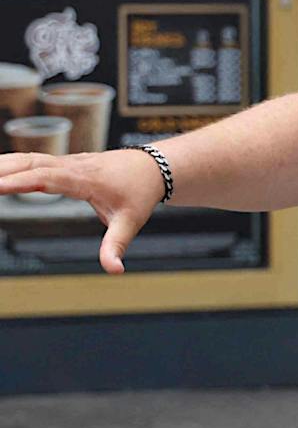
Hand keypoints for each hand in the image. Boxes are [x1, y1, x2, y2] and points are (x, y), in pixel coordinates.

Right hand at [0, 147, 164, 272]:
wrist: (153, 167)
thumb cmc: (140, 192)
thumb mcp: (131, 221)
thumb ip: (116, 245)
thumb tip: (114, 270)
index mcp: (83, 179)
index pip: (44, 178)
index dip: (18, 182)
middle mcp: (71, 165)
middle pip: (28, 163)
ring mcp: (66, 161)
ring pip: (26, 157)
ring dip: (0, 165)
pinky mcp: (62, 163)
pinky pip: (30, 160)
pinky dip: (8, 163)